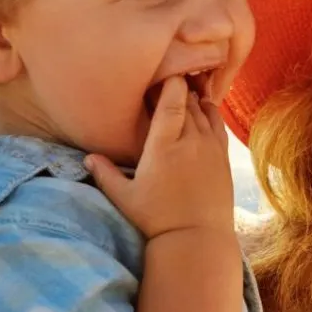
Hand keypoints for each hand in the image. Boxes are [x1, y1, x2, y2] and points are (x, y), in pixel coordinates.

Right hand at [86, 75, 232, 239]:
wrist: (197, 239)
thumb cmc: (157, 219)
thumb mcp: (125, 198)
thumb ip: (106, 174)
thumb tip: (88, 158)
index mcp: (164, 146)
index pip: (172, 101)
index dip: (171, 82)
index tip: (164, 73)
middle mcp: (190, 141)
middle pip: (188, 101)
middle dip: (179, 88)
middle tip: (169, 79)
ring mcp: (210, 147)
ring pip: (204, 110)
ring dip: (194, 98)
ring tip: (185, 91)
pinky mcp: (223, 157)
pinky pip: (218, 124)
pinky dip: (211, 111)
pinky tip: (204, 107)